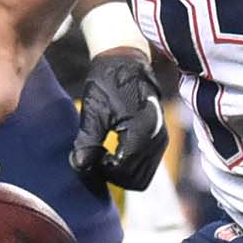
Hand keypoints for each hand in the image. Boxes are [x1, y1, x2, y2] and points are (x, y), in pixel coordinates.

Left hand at [71, 48, 168, 189]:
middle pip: (135, 181)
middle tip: (93, 158)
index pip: (124, 172)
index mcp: (143, 132)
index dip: (102, 171)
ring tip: (102, 154)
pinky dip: (129, 166)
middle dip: (112, 175)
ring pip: (143, 177)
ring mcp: (162, 140)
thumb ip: (87, 141)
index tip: (87, 156)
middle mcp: (157, 139)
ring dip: (121, 173)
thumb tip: (80, 166)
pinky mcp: (160, 139)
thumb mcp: (94, 111)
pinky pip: (147, 167)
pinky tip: (113, 150)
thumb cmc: (107, 82)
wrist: (126, 61)